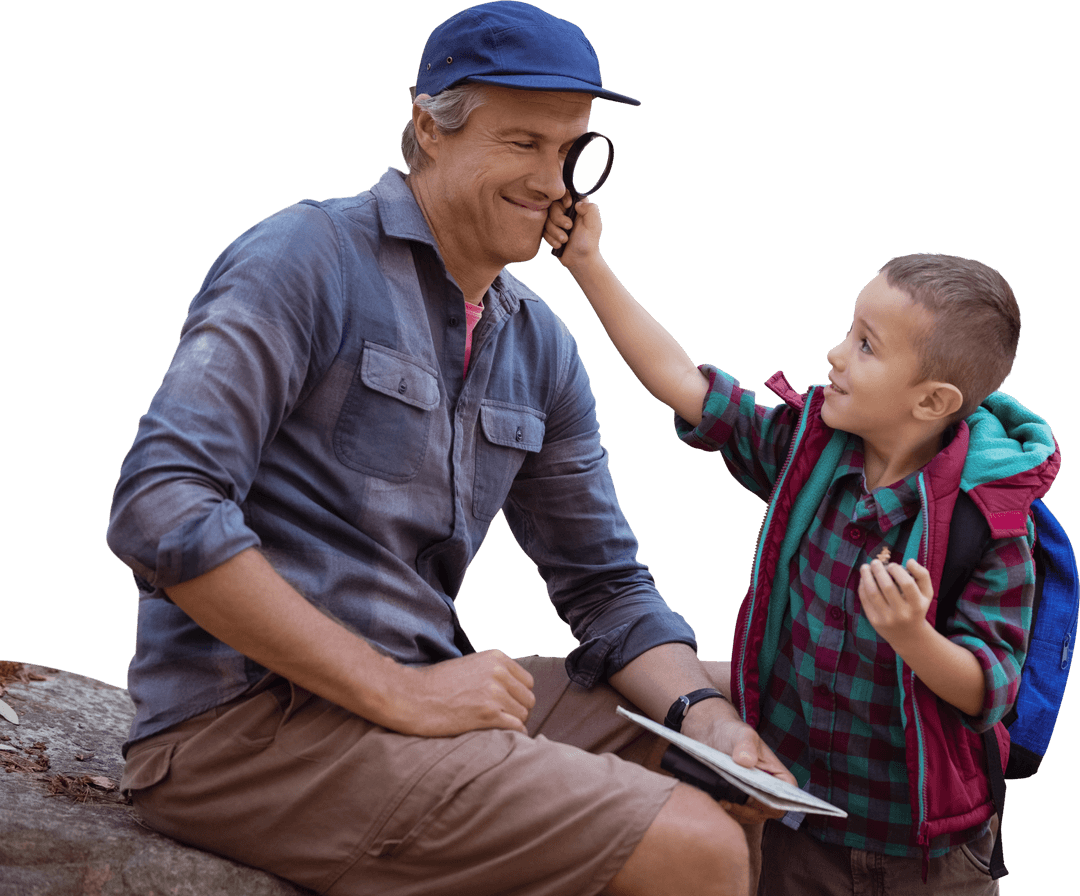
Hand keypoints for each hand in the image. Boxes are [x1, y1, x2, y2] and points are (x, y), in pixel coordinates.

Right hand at [393, 649, 534, 736]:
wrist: (412, 697)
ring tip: (495, 727)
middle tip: (501, 719)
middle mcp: (499, 673)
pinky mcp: (488, 715)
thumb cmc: (435, 684)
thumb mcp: (469, 665)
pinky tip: (498, 735)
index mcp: (496, 658)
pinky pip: (516, 728)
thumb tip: (510, 689)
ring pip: (523, 715)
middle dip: (517, 710)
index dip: (517, 695)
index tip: (506, 704)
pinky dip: (512, 734)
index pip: (527, 682)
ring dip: (512, 723)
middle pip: (528, 699)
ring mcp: (495, 694)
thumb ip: (492, 672)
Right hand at [544, 196, 602, 267]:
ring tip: (565, 240)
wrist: (580, 261)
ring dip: (555, 231)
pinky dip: (551, 238)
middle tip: (569, 227)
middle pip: (552, 205)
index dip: (563, 197)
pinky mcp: (549, 231)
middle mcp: (566, 211)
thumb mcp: (594, 224)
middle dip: (558, 219)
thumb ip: (590, 209)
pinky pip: (542, 230)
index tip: (568, 206)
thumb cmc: (589, 242)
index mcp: (578, 206)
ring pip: (546, 219)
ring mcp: (556, 221)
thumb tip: (576, 203)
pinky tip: (559, 245)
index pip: (566, 192)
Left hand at [682, 705, 796, 824]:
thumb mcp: (742, 734)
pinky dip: (728, 811)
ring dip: (737, 811)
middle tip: (733, 800)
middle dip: (751, 808)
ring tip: (722, 800)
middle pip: (768, 811)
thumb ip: (746, 745)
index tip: (755, 798)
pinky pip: (737, 815)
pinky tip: (717, 801)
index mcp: (779, 776)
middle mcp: (769, 791)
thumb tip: (746, 761)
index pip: (787, 797)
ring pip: (751, 816)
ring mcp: (753, 800)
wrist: (713, 736)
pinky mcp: (738, 803)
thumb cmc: (734, 733)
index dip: (775, 802)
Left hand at [858, 558, 933, 651]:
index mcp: (917, 605)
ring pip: (873, 593)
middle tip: (875, 562)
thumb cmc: (917, 608)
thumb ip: (922, 575)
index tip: (892, 565)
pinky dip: (862, 587)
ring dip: (866, 577)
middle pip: (887, 587)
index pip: (907, 584)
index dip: (897, 571)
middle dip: (879, 570)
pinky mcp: (875, 621)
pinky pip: (866, 600)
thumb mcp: (926, 594)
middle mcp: (902, 613)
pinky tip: (863, 579)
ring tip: (865, 567)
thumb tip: (909, 560)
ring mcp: (887, 619)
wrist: (909, 636)